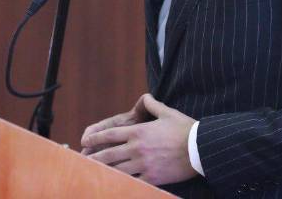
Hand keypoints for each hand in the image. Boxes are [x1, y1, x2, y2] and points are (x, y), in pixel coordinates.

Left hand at [81, 93, 196, 185]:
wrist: (199, 148)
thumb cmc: (184, 128)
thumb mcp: (167, 112)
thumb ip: (152, 104)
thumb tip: (145, 97)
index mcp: (139, 132)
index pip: (111, 135)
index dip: (96, 138)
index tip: (85, 141)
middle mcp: (137, 148)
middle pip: (109, 155)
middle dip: (94, 158)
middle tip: (82, 161)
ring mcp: (144, 164)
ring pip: (117, 171)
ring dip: (103, 172)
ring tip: (93, 174)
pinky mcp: (152, 177)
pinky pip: (132, 182)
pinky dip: (122, 183)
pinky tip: (115, 184)